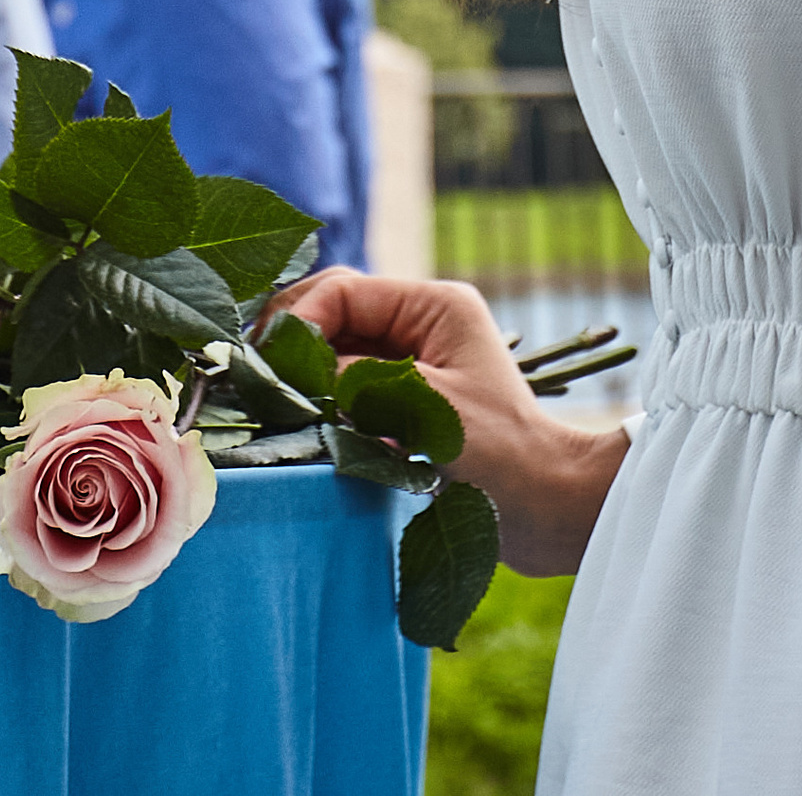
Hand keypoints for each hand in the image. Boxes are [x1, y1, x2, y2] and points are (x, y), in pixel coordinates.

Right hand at [281, 268, 628, 576]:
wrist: (547, 510)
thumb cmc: (501, 454)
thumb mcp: (424, 409)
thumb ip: (356, 382)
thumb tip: (289, 373)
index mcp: (433, 305)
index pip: (344, 291)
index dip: (299, 320)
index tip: (267, 362)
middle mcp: (419, 323)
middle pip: (334, 312)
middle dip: (293, 339)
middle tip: (255, 377)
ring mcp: (410, 360)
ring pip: (335, 349)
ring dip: (304, 372)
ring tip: (271, 399)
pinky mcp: (404, 399)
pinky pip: (347, 385)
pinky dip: (321, 399)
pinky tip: (299, 420)